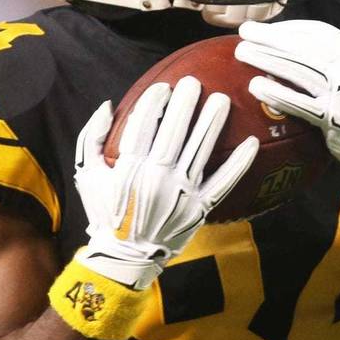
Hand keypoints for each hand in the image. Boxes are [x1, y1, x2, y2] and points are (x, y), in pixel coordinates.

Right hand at [73, 80, 258, 289]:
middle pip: (174, 133)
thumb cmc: (105, 211)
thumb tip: (108, 105)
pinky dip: (239, 164)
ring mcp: (181, 194)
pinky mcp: (200, 209)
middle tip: (194, 83)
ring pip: (200, 151)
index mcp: (129, 169)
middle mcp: (157, 179)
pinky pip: (223, 183)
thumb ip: (92, 138)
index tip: (164, 87)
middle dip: (186, 104)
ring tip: (223, 100)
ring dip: (212, 123)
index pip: (143, 125)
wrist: (125, 256)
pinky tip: (252, 144)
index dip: (155, 102)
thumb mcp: (87, 175)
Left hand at [236, 20, 339, 190]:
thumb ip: (333, 62)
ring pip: (298, 70)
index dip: (289, 28)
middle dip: (271, 37)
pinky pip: (300, 102)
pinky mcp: (334, 117)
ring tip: (242, 53)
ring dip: (266, 59)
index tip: (267, 28)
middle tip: (245, 32)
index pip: (320, 32)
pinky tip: (256, 87)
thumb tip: (292, 49)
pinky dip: (276, 93)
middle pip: (304, 47)